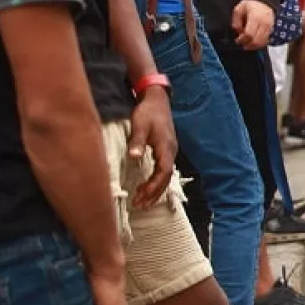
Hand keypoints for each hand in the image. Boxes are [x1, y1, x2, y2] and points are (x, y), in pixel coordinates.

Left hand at [128, 86, 176, 207]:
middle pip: (166, 178)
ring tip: (143, 202)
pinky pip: (164, 170)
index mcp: (166, 147)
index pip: (164, 172)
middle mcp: (171, 151)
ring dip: (156, 190)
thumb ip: (137, 142)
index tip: (141, 195)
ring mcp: (170, 151)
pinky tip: (147, 187)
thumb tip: (133, 157)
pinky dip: (157, 182)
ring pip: (166, 175)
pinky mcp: (165, 149)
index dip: (154, 185)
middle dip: (154, 193)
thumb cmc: (148, 112)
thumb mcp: (140, 125)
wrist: (157, 99)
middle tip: (140, 205)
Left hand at [232, 0, 274, 49]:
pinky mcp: (271, 30)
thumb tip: (238, 32)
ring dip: (253, 46)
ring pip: (262, 43)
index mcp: (255, 18)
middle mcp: (264, 24)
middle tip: (242, 43)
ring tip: (247, 43)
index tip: (237, 40)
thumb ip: (236, 22)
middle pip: (256, 41)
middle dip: (247, 45)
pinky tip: (253, 41)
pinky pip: (266, 41)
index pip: (249, 34)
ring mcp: (269, 28)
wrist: (264, 2)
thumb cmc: (251, 5)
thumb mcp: (238, 9)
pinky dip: (259, 44)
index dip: (242, 40)